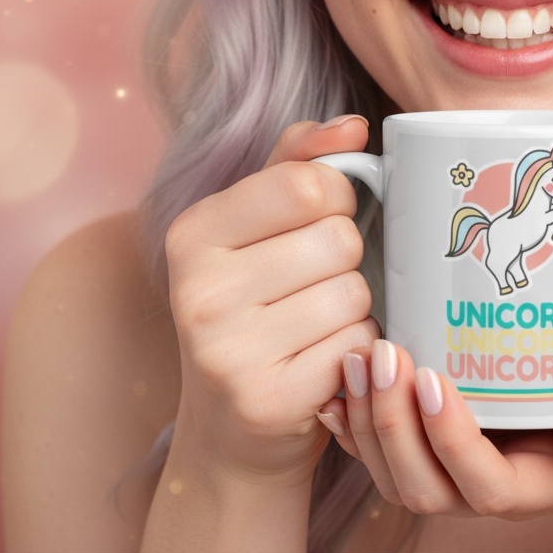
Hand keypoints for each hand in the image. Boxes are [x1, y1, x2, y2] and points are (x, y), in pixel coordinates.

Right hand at [163, 116, 380, 485]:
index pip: (308, 183)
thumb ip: (299, 161)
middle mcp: (198, 291)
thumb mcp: (259, 224)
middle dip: (347, 258)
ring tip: (318, 323)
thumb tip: (353, 125)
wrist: (232, 428)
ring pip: (354, 294)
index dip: (338, 197)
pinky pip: (358, 346)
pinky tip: (325, 361)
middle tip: (316, 283)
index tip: (324, 218)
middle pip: (339, 240)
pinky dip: (357, 350)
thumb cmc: (255, 306)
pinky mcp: (267, 401)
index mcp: (193, 233)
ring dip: (355, 308)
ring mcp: (227, 352)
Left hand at [323, 342, 552, 552]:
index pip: (483, 484)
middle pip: (423, 484)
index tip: (436, 379)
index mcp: (541, 485)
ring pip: (395, 471)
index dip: (452, 440)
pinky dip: (356, 425)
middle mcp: (491, 485)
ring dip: (368, 420)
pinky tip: (341, 385)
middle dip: (393, 425)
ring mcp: (462, 469)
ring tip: (360, 357)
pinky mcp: (446, 443)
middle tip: (385, 356)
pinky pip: (388, 450)